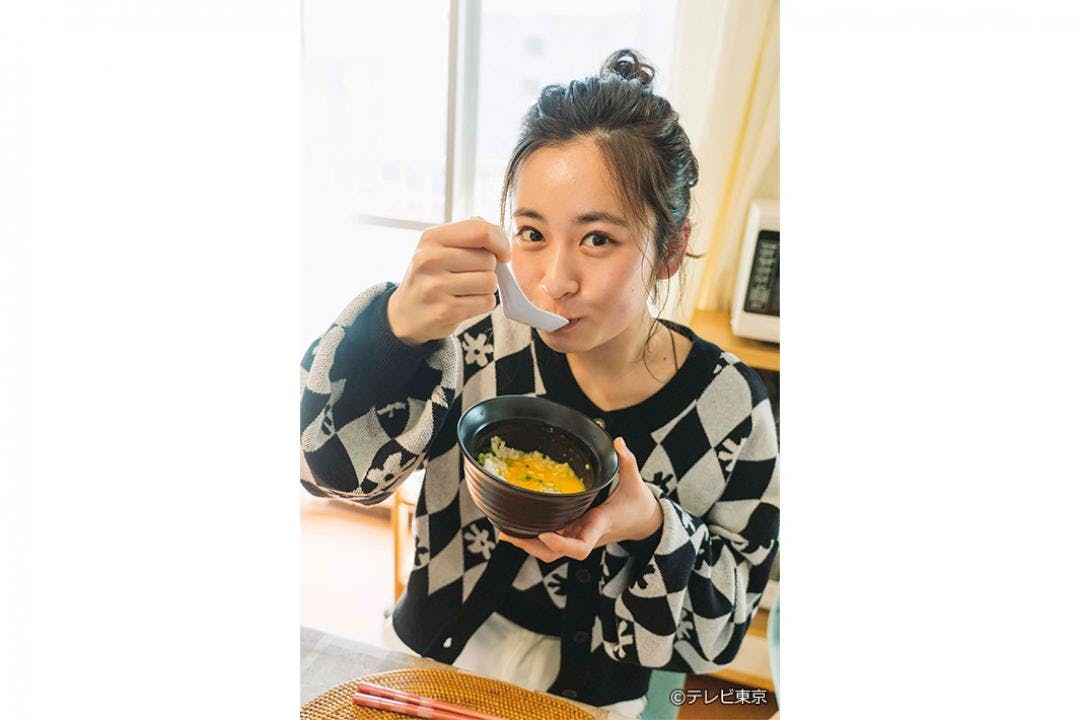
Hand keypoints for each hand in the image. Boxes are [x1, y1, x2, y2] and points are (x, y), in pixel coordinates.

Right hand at [387, 217, 511, 345]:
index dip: (500, 241)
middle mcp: (430, 260)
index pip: (481, 230)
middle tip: (470, 275)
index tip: (502, 253)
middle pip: (488, 259)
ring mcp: (436, 287)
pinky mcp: (446, 311)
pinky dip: (483, 303)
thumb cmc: (431, 276)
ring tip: (466, 289)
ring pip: (490, 281)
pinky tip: (465, 302)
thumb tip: (501, 240)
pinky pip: (487, 302)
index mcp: (431, 238)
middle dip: (488, 268)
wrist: (406, 313)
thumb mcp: (438, 248)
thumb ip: (469, 236)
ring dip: (486, 287)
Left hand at [499, 437, 662, 562]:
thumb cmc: (638, 504)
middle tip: (508, 533)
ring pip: (550, 552)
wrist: (643, 523)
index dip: (561, 543)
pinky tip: (515, 528)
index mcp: (599, 525)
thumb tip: (617, 441)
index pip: (580, 547)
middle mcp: (586, 536)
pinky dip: (533, 538)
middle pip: (555, 554)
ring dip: (527, 544)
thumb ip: (627, 461)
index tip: (545, 533)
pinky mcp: (574, 533)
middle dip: (531, 547)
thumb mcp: (635, 482)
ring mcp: (578, 537)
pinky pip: (551, 542)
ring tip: (504, 532)